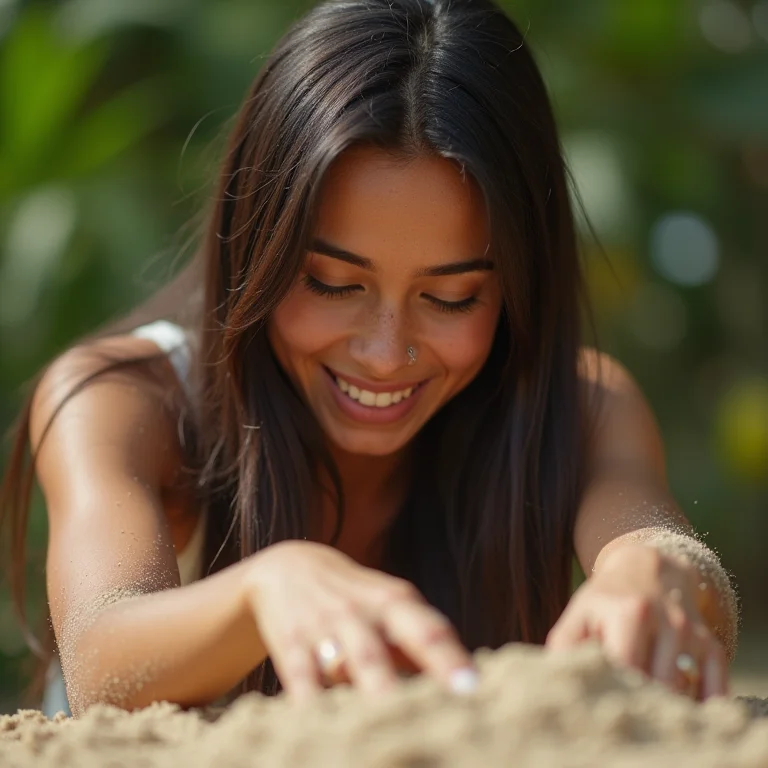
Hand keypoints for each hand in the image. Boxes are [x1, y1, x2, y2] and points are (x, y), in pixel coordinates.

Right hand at [241, 540, 477, 698]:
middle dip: (412, 672)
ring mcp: (325, 625)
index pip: (430, 629)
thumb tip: (465, 682)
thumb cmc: (354, 598)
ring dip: (375, 689)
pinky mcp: (290, 642)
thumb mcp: (388, 605)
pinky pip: (303, 675)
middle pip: (399, 642)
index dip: (451, 658)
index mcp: (394, 601)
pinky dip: (315, 700)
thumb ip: (421, 640)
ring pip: (354, 660)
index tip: (473, 686)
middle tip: (449, 704)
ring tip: (395, 721)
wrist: (286, 566)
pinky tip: (327, 724)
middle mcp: (363, 610)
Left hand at [545, 543, 727, 699]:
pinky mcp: (710, 644)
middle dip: (638, 699)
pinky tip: (683, 705)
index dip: (613, 688)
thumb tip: (558, 675)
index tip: (601, 694)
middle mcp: (667, 620)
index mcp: (629, 613)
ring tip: (643, 702)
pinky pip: (715, 684)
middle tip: (622, 703)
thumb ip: (565, 643)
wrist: (648, 567)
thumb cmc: (607, 598)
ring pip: (683, 688)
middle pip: (656, 684)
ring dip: (664, 702)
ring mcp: (691, 633)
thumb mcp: (581, 612)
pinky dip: (701, 701)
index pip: (626, 667)